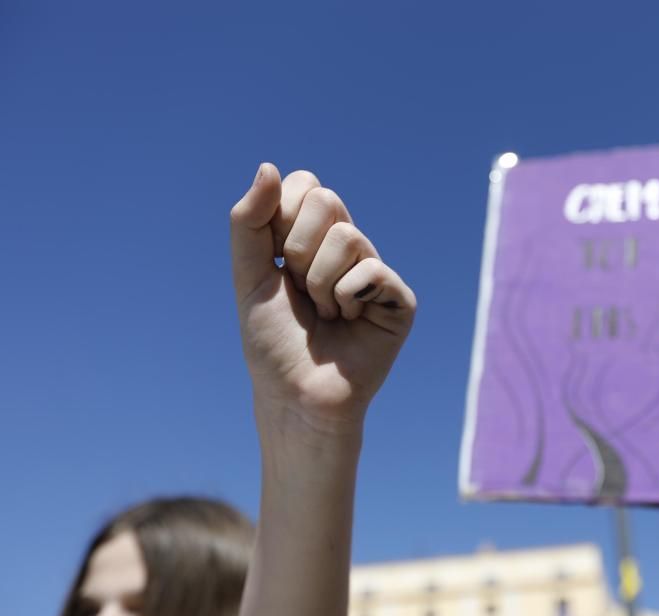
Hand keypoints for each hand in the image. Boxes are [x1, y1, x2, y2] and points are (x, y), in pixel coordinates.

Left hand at [229, 164, 415, 432]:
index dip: (282, 220)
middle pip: (327, 201)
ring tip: (326, 314)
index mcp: (314, 237)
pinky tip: (350, 324)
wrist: (296, 395)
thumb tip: (269, 166)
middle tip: (302, 291)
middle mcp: (350, 247)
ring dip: (320, 284)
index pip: (306, 185)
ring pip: (347, 237)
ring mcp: (376, 272)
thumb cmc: (273, 342)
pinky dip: (347, 300)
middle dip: (298, 251)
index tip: (277, 263)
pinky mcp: (399, 299)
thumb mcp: (249, 276)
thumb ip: (249, 222)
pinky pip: (372, 272)